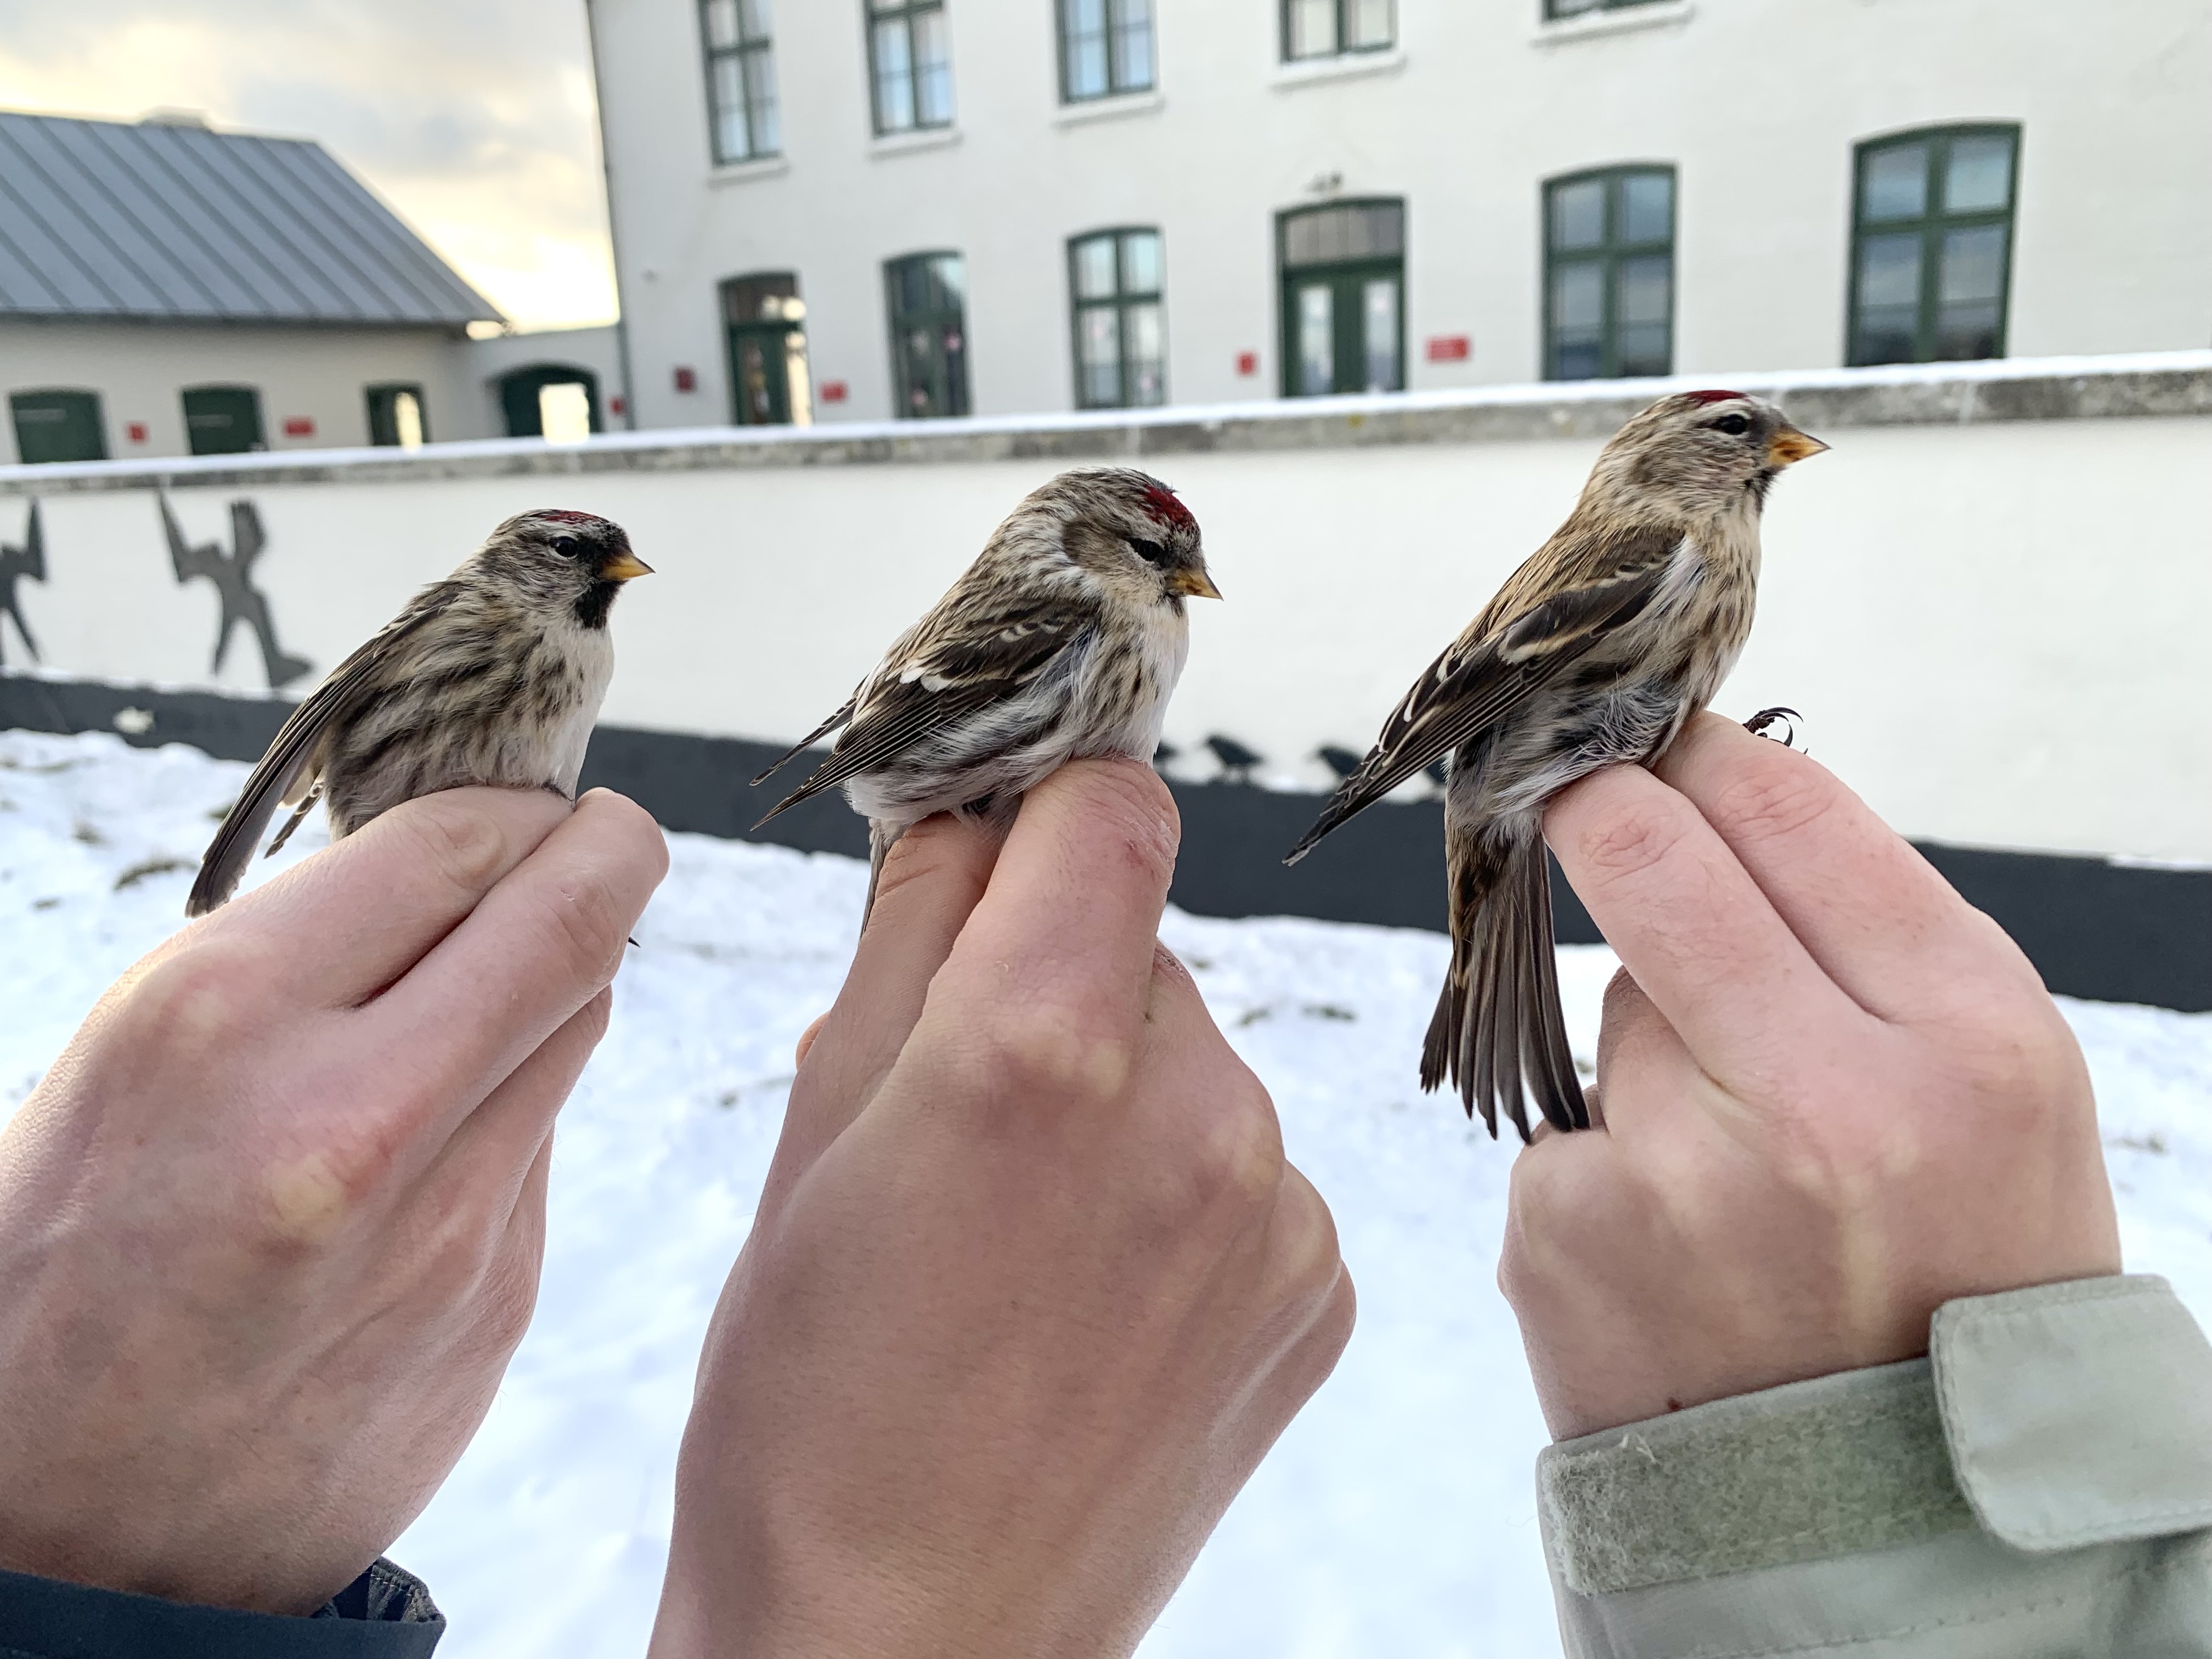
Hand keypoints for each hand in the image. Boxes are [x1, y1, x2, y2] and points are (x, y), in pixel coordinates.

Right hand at [0, 787, 665, 1611]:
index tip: (529, 803)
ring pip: (580, 1024)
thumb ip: (298, 957)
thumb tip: (456, 862)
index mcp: (220, 1018)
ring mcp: (443, 1220)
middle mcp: (349, 1113)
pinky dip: (519, 1103)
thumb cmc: (70, 1268)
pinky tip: (445, 1132)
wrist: (73, 1528)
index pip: (452, 844)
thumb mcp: (135, 1064)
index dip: (515, 806)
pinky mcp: (495, 1297)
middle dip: (609, 851)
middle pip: (572, 918)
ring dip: (565, 978)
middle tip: (607, 833)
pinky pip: (545, 1142)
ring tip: (504, 979)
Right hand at [651, 761, 1352, 1658]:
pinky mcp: (1321, 1290)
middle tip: (967, 1123)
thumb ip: (906, 938)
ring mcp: (1277, 1209)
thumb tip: (965, 816)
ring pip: (1196, 1062)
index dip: (1043, 817)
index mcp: (1037, 1047)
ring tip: (1025, 1242)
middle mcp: (1194, 1110)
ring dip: (1124, 1100)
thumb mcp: (809, 1137)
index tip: (1002, 864)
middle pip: (1146, 943)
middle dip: (1061, 987)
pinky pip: (1253, 1170)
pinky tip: (1095, 1304)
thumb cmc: (812, 1415)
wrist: (905, 1648)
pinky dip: (1182, 1200)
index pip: (1108, 806)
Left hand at [1502, 714, 2119, 1439]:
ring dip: (1644, 1040)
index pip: (1792, 809)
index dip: (1703, 751)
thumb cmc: (1949, 1278)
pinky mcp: (1569, 1234)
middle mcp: (1831, 1101)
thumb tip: (1719, 792)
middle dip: (1597, 802)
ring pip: (1607, 1001)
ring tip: (1726, 1165)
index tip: (1656, 737)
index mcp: (1970, 1040)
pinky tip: (1666, 1244)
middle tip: (1577, 791)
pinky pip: (1565, 1125)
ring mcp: (1683, 1174)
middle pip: (1649, 853)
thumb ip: (1875, 946)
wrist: (1888, 1518)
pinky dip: (1601, 1156)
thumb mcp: (1994, 1100)